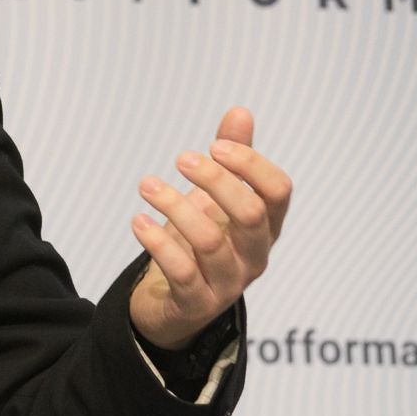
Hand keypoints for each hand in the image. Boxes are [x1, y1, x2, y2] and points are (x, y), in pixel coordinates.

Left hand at [128, 107, 290, 350]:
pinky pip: (182, 272)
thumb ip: (231, 159)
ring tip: (147, 185)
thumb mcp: (216, 198)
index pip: (278, 191)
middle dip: (216, 180)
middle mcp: (254, 255)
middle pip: (250, 214)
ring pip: (210, 240)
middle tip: (182, 158)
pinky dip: (157, 242)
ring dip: (175, 205)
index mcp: (266, 226)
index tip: (215, 145)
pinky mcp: (197, 303)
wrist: (174, 301)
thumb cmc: (200, 240)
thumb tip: (240, 112)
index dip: (251, 164)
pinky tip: (138, 220)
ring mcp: (229, 283)